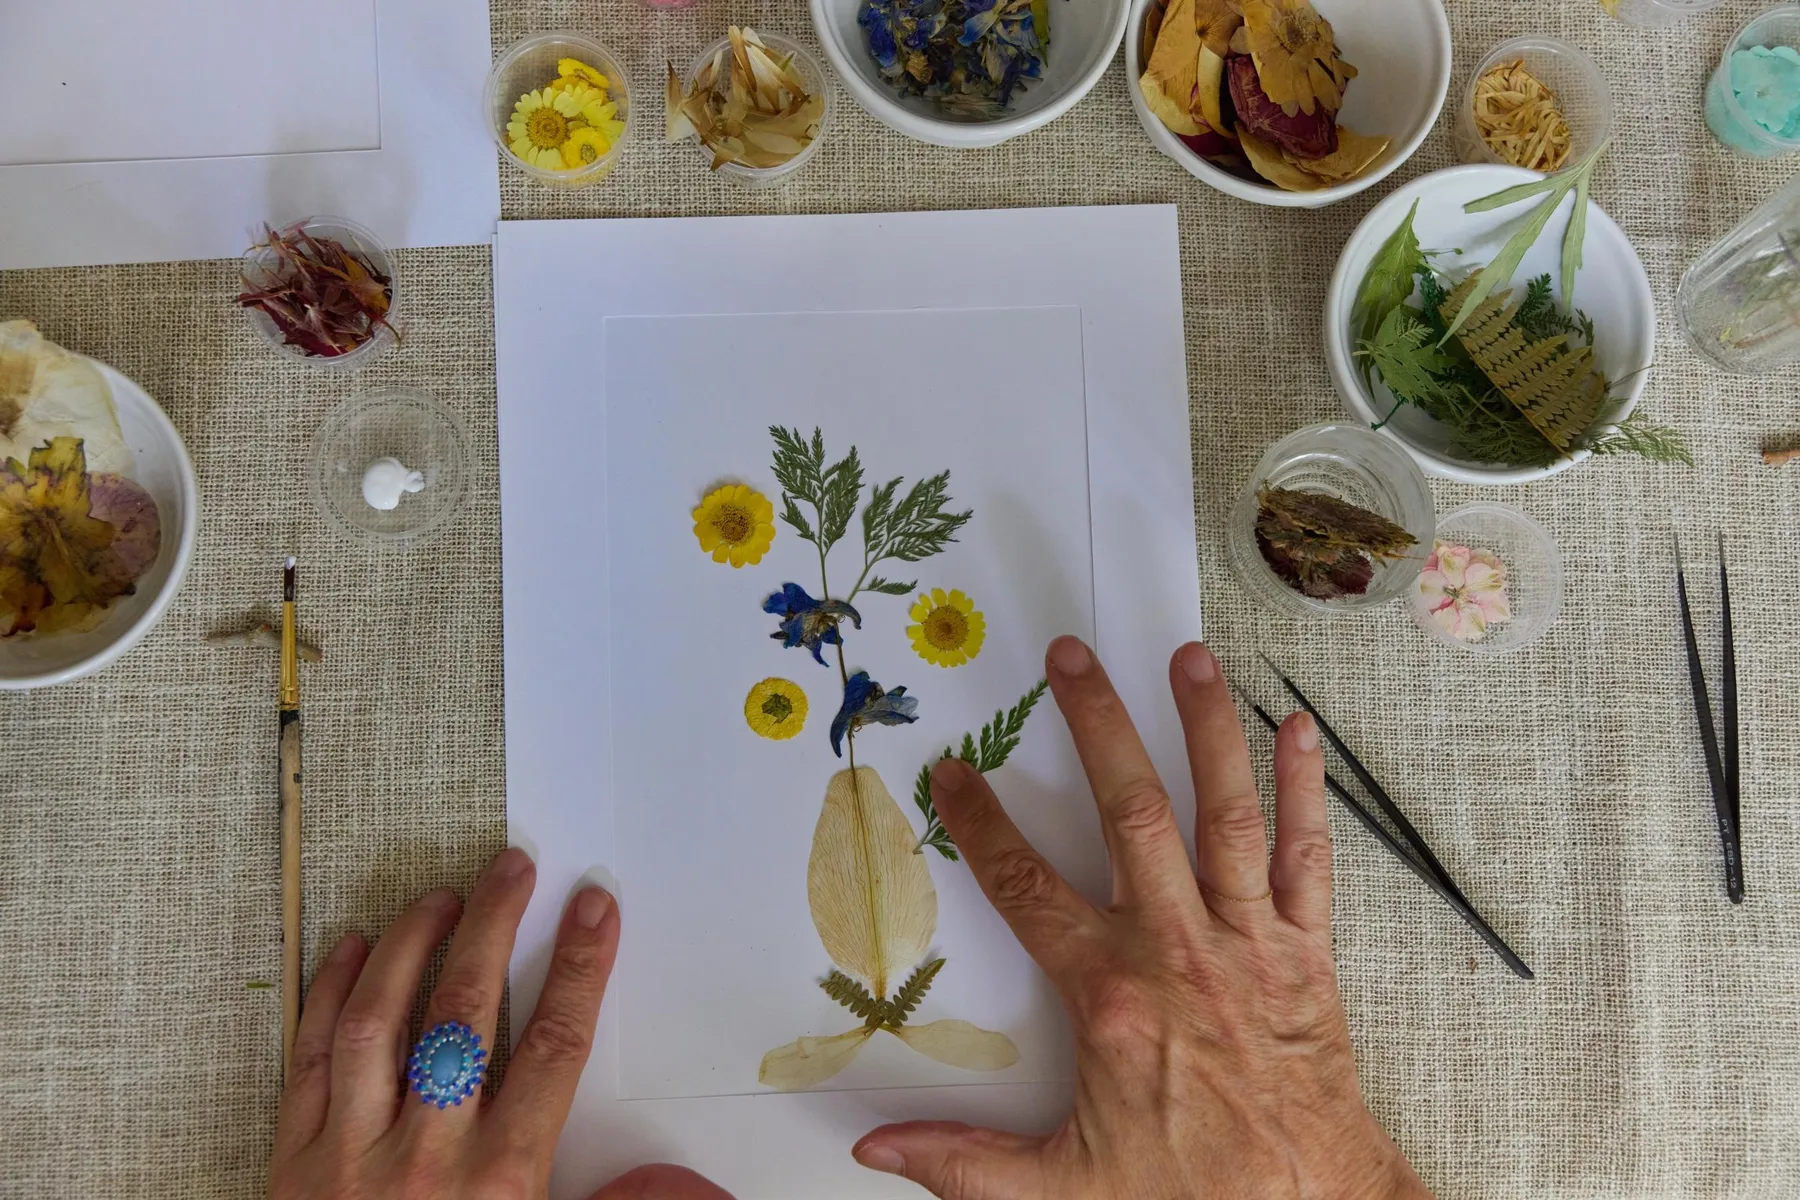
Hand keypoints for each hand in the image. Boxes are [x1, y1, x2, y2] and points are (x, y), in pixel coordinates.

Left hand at [270, 847, 731, 1199]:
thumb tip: (696, 1186)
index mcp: (499, 1183)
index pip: (553, 1049)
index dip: (580, 968)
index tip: (595, 909)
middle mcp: (425, 1157)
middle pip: (466, 1014)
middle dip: (496, 928)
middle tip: (515, 867)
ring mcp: (350, 1154)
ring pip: (379, 1022)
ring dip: (410, 946)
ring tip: (440, 894)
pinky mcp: (291, 1161)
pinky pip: (308, 1059)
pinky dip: (327, 996)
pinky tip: (350, 949)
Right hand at [853, 639, 1430, 1199]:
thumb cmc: (1194, 1193)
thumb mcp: (1065, 1190)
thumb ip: (965, 1163)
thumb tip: (877, 1152)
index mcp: (1110, 994)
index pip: (1026, 889)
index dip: (983, 826)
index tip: (954, 775)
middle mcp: (1177, 948)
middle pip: (1129, 813)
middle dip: (1096, 726)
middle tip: (1071, 658)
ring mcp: (1247, 940)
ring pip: (1223, 813)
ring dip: (1205, 729)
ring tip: (1187, 659)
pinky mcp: (1305, 950)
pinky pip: (1306, 857)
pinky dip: (1305, 792)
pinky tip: (1300, 730)